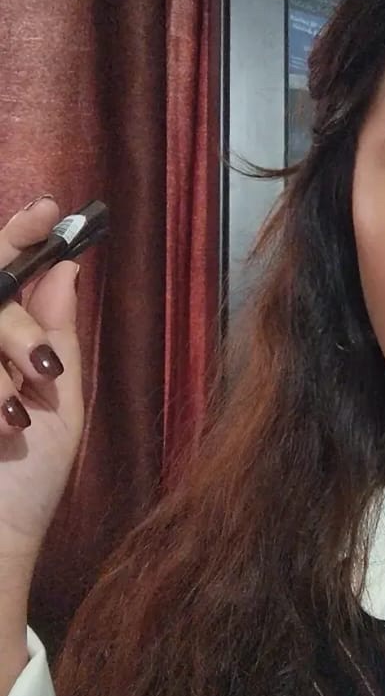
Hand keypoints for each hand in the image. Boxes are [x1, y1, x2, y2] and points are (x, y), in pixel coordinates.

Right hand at [0, 196, 83, 591]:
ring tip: (11, 420)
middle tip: (39, 372)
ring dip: (0, 369)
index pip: (4, 274)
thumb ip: (57, 337)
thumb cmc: (26, 485)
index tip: (49, 210)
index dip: (20, 237)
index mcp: (3, 347)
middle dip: (16, 331)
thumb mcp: (59, 406)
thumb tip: (66, 269)